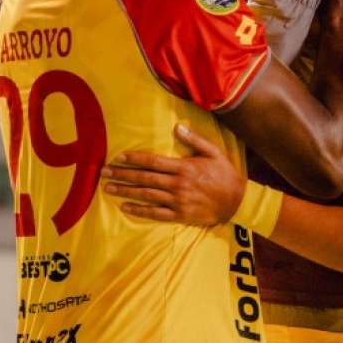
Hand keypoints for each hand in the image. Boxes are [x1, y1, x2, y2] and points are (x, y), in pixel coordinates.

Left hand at [101, 124, 244, 225]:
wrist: (238, 202)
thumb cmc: (226, 175)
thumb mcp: (214, 152)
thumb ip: (194, 139)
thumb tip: (177, 127)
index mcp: (184, 167)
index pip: (153, 161)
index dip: (134, 159)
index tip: (119, 157)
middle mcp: (178, 184)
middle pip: (144, 178)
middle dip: (122, 175)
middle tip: (104, 173)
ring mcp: (178, 201)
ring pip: (146, 195)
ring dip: (125, 191)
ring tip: (108, 188)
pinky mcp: (180, 215)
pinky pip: (156, 213)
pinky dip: (140, 210)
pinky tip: (126, 207)